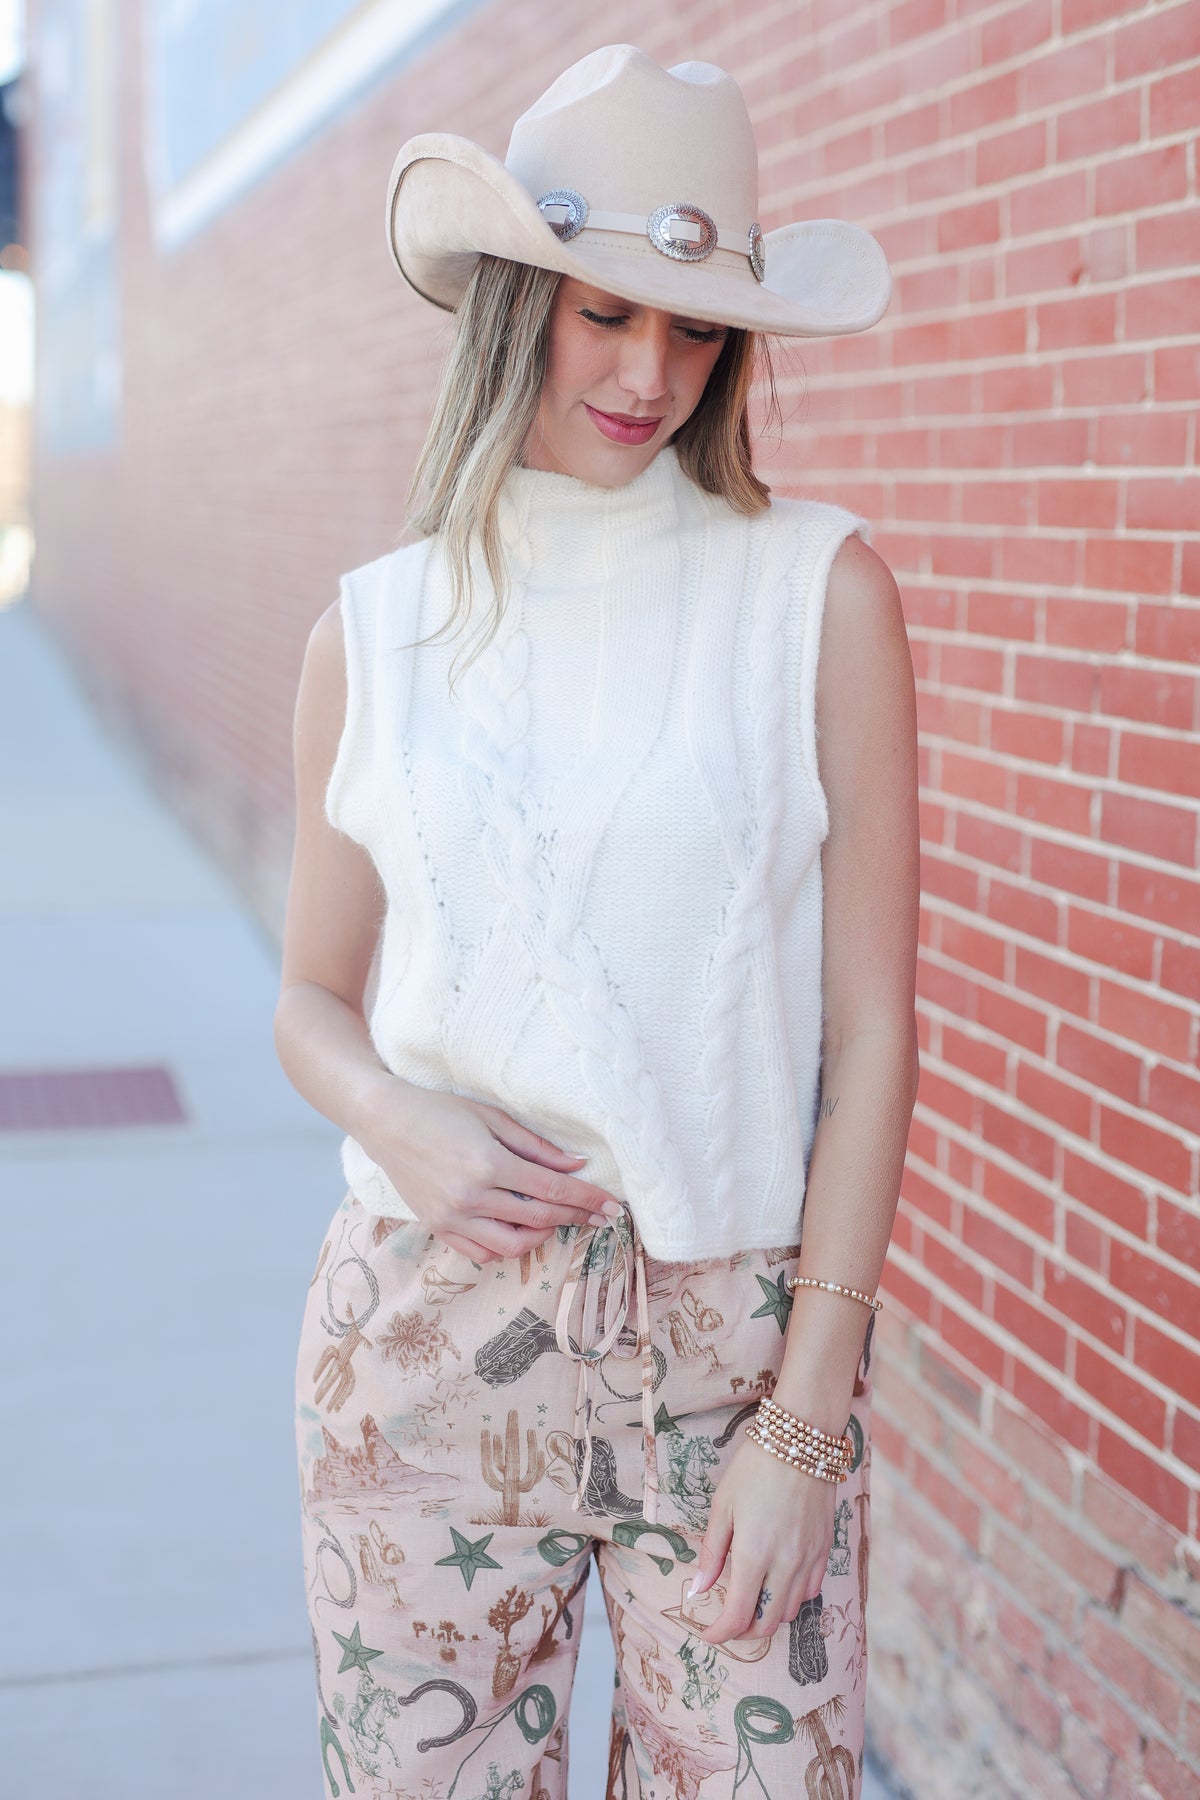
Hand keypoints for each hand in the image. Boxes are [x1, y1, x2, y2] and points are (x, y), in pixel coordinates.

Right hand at [359, 1082, 623, 1263]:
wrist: (385, 1121)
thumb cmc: (440, 1111)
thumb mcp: (492, 1117)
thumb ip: (536, 1146)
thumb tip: (577, 1166)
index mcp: (488, 1163)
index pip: (551, 1190)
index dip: (586, 1200)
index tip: (612, 1206)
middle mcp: (471, 1197)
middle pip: (538, 1218)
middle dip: (575, 1218)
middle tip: (599, 1217)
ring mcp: (452, 1217)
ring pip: (512, 1246)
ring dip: (541, 1236)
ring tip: (553, 1220)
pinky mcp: (438, 1227)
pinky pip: (481, 1253)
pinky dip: (504, 1247)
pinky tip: (515, 1229)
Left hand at [687, 1440, 835, 1643]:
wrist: (801, 1441)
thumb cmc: (755, 1468)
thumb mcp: (722, 1506)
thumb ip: (712, 1553)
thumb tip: (698, 1590)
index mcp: (755, 1555)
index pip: (738, 1616)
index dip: (720, 1633)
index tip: (707, 1634)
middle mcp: (786, 1564)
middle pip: (768, 1622)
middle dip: (744, 1632)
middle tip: (727, 1623)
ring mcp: (810, 1558)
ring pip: (791, 1611)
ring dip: (769, 1616)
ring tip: (752, 1602)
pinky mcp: (826, 1548)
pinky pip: (811, 1590)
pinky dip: (792, 1598)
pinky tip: (778, 1583)